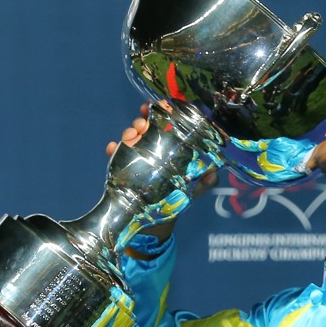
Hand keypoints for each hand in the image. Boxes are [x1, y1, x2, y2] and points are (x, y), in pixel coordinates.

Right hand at [108, 103, 219, 258]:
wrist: (156, 222)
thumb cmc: (176, 199)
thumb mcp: (193, 190)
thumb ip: (204, 183)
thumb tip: (214, 174)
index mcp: (169, 148)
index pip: (167, 125)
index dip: (164, 113)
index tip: (161, 104)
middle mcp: (152, 149)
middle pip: (146, 128)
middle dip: (142, 120)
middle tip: (141, 123)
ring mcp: (136, 158)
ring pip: (130, 138)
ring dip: (128, 131)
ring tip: (129, 135)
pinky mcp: (123, 169)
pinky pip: (115, 156)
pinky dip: (112, 149)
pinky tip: (111, 147)